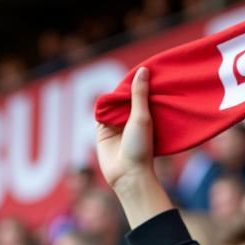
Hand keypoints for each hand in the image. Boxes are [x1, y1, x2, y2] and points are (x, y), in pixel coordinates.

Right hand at [96, 66, 155, 194]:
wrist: (128, 174)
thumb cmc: (141, 148)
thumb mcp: (142, 118)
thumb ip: (140, 95)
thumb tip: (143, 70)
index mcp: (144, 117)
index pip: (137, 95)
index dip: (136, 84)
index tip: (139, 69)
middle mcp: (130, 120)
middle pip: (123, 98)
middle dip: (122, 90)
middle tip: (125, 78)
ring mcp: (116, 126)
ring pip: (111, 105)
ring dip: (111, 99)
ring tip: (114, 90)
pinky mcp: (102, 132)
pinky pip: (100, 114)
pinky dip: (101, 108)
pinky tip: (103, 101)